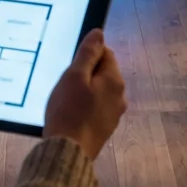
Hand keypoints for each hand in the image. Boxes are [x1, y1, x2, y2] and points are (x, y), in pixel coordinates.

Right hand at [43, 29, 127, 159]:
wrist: (67, 153)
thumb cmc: (68, 111)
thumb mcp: (74, 76)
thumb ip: (88, 53)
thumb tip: (99, 33)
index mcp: (115, 80)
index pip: (106, 53)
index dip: (87, 55)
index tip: (71, 67)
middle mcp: (120, 96)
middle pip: (104, 73)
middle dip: (86, 74)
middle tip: (65, 85)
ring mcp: (115, 114)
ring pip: (100, 92)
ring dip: (85, 91)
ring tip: (66, 101)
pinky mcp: (106, 128)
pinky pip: (97, 108)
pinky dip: (85, 107)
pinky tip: (71, 115)